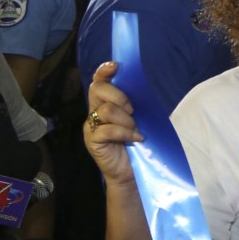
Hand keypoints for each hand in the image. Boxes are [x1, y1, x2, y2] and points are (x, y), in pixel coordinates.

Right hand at [83, 63, 140, 188]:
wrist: (130, 173)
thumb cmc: (137, 144)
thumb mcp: (138, 120)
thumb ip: (134, 105)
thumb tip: (147, 87)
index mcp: (105, 104)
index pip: (98, 82)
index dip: (103, 72)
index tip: (115, 66)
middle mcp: (95, 112)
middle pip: (98, 90)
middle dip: (120, 96)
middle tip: (133, 111)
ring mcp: (91, 127)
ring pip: (106, 110)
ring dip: (126, 119)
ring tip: (135, 129)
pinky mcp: (93, 141)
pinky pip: (107, 129)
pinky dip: (125, 133)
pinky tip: (136, 138)